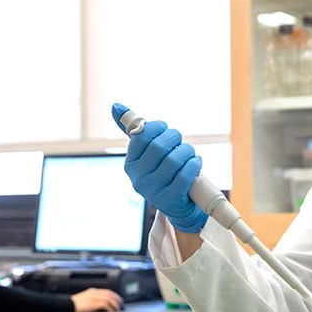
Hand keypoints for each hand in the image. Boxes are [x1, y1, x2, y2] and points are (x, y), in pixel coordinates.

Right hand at [71, 288, 122, 311]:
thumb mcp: (84, 300)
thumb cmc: (74, 305)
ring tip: (118, 310)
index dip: (114, 295)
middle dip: (117, 299)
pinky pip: (106, 304)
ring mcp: (94, 297)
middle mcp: (94, 293)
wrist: (67, 306)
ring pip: (109, 299)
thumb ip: (92, 300)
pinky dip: (111, 308)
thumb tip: (100, 305)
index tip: (118, 299)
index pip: (106, 291)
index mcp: (92, 291)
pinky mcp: (93, 303)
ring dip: (115, 305)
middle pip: (109, 294)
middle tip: (121, 305)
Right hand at [112, 103, 207, 232]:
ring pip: (174, 160)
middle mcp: (137, 179)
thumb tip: (115, 106)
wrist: (181, 205)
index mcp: (130, 164)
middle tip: (180, 142)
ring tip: (190, 153)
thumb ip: (134, 130)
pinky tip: (195, 163)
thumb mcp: (148, 153)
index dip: (157, 127)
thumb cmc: (166, 172)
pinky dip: (194, 164)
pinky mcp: (169, 200)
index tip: (165, 129)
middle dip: (175, 138)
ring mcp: (152, 192)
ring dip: (187, 151)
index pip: (141, 136)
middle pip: (159, 147)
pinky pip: (184, 175)